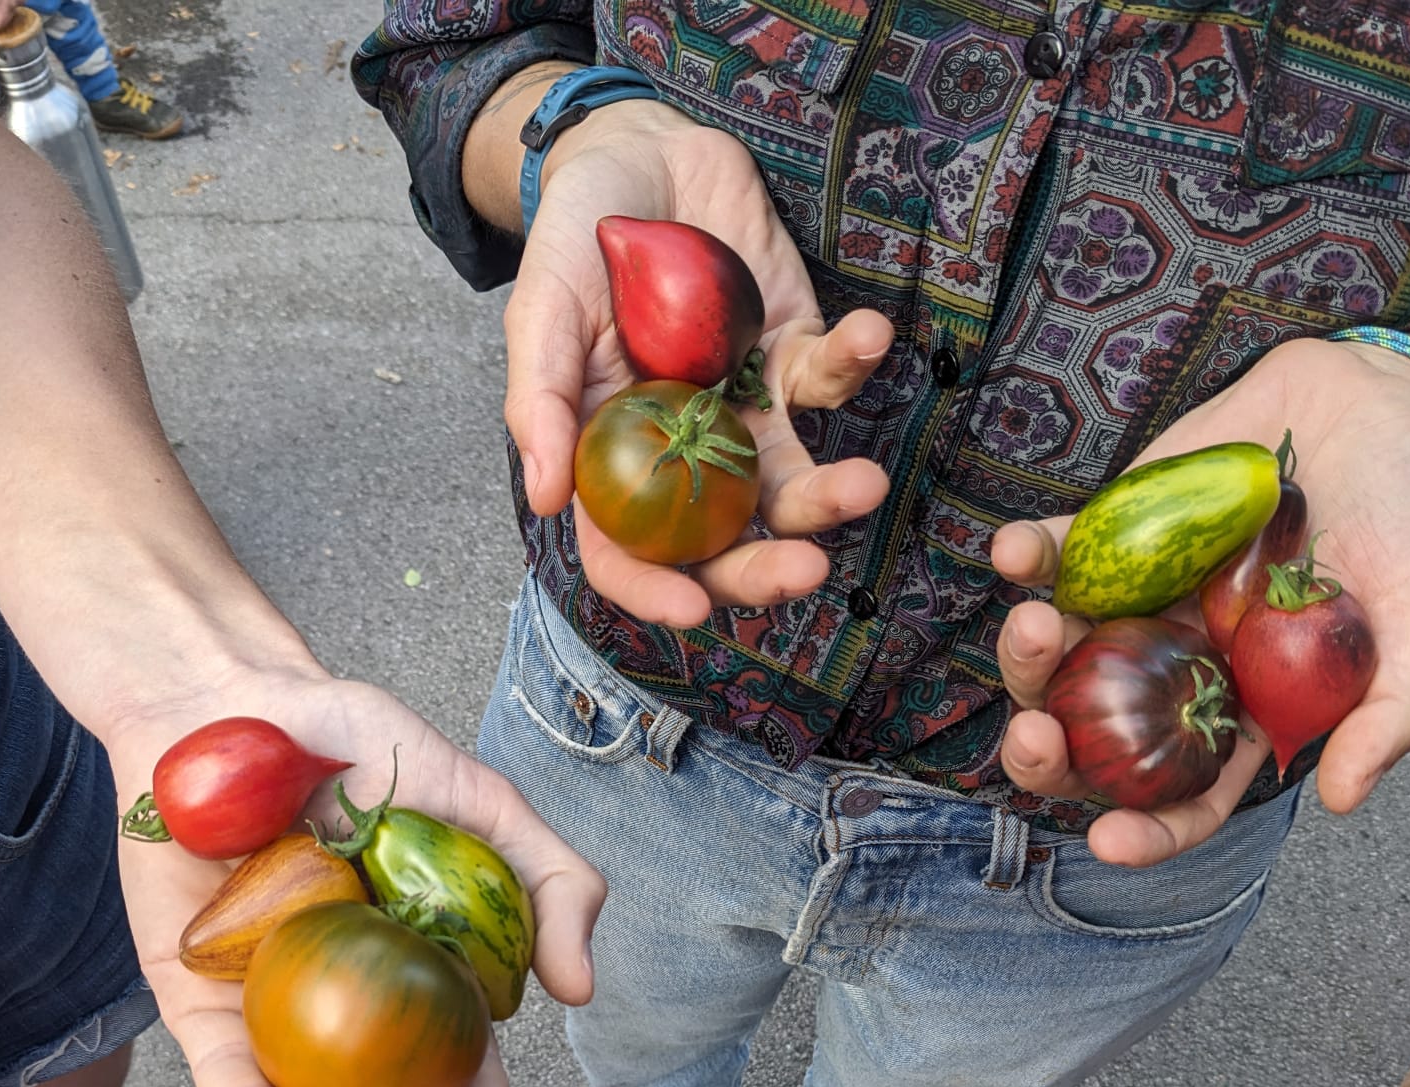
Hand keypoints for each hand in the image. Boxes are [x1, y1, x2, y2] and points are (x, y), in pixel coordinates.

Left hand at [106, 660, 605, 1086]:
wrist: (234, 698)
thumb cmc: (357, 741)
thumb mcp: (478, 803)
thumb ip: (546, 882)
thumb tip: (577, 991)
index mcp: (425, 977)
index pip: (457, 1078)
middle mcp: (352, 1009)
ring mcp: (273, 1010)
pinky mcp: (195, 996)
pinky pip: (224, 1072)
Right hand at [509, 101, 893, 626]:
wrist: (639, 154)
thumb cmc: (577, 239)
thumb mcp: (542, 311)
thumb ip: (542, 403)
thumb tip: (546, 500)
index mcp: (612, 458)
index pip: (628, 550)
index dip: (655, 589)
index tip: (691, 609)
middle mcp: (681, 453)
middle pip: (724, 538)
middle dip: (767, 568)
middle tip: (806, 573)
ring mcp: (744, 408)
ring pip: (792, 480)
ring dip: (831, 495)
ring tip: (864, 485)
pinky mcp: (795, 353)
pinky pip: (831, 377)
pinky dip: (856, 361)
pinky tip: (868, 336)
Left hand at [991, 337, 1409, 866]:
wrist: (1383, 406)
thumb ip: (1389, 711)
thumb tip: (1342, 798)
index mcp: (1246, 710)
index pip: (1188, 795)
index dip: (1149, 830)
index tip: (1108, 842)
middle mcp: (1180, 669)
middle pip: (1096, 739)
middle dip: (1049, 753)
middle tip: (1033, 738)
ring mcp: (1140, 604)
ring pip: (1061, 654)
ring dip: (1027, 656)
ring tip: (1034, 625)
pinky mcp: (1116, 534)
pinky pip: (1059, 557)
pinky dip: (1029, 555)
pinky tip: (1013, 551)